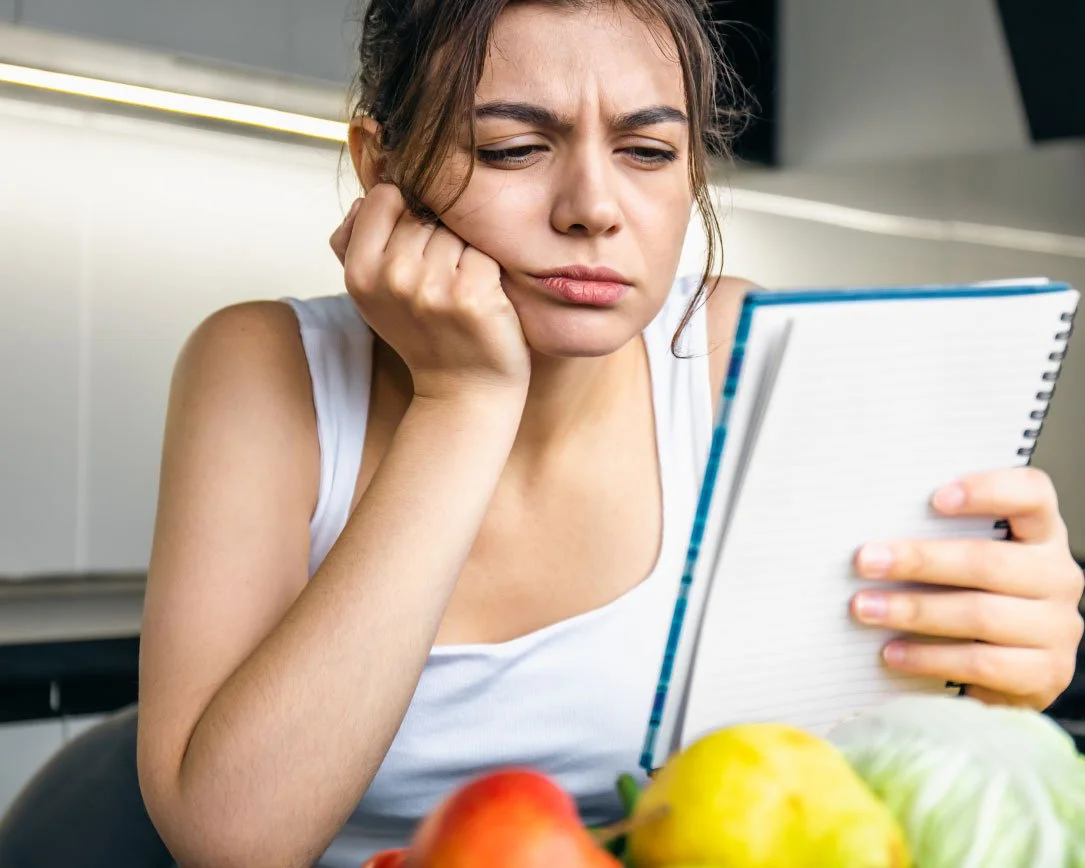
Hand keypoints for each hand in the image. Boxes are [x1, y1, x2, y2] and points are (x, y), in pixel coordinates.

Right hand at [329, 185, 530, 400]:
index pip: (385, 197)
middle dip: (438, 235)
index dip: (405, 215)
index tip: (413, 250)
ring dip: (465, 251)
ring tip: (460, 288)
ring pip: (456, 227)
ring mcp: (433, 286)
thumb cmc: (423, 333)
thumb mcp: (372, 291)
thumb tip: (365, 198)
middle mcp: (392, 277)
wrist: (464, 389)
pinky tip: (483, 296)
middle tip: (440, 279)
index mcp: (359, 273)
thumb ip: (355, 240)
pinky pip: (485, 248)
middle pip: (425, 212)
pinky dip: (490, 267)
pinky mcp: (473, 293)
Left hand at [850, 466, 1083, 709]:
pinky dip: (929, 657)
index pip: (1031, 495)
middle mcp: (1058, 576)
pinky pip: (981, 662)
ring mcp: (1058, 626)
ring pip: (980, 614)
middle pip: (988, 561)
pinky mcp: (1047, 672)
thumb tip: (873, 540)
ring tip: (865, 608)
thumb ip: (938, 541)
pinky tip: (893, 653)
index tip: (936, 498)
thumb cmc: (971, 598)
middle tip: (866, 561)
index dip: (989, 491)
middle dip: (919, 561)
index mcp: (1040, 534)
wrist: (1010, 673)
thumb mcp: (964, 564)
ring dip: (913, 610)